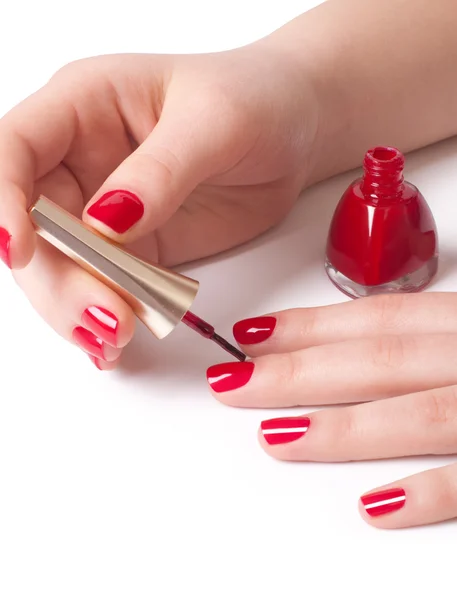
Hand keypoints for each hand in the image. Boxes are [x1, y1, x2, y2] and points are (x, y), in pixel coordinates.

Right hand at [0, 44, 318, 367]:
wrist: (293, 133)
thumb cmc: (257, 100)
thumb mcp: (215, 122)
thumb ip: (158, 172)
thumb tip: (105, 222)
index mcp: (83, 105)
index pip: (14, 149)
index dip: (4, 200)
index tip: (19, 247)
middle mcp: (82, 161)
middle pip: (32, 227)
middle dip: (58, 279)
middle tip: (106, 318)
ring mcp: (104, 211)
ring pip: (63, 268)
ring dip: (79, 308)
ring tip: (115, 339)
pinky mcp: (135, 250)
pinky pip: (106, 288)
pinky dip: (110, 316)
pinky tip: (120, 339)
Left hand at [206, 292, 456, 528]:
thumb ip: (425, 342)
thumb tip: (355, 355)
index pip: (377, 320)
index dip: (309, 327)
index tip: (251, 335)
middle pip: (378, 361)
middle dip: (298, 372)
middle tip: (234, 382)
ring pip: (416, 416)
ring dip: (340, 427)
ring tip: (275, 436)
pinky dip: (424, 493)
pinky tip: (371, 506)